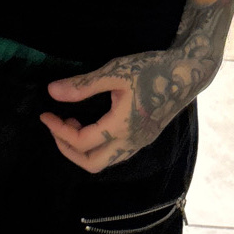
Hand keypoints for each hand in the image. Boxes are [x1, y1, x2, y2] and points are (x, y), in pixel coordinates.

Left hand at [40, 41, 213, 174]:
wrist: (187, 73)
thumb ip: (83, 85)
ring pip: (105, 162)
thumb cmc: (152, 69)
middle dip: (68, 150)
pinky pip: (115, 154)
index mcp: (122, 127)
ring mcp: (139, 143)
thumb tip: (52, 92)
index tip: (45, 114)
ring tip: (72, 123)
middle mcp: (131, 142)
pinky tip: (92, 125)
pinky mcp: (144, 139)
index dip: (58, 130)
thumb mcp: (116, 72)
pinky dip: (97, 146)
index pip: (82, 141)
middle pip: (92, 164)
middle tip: (57, 127)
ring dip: (83, 150)